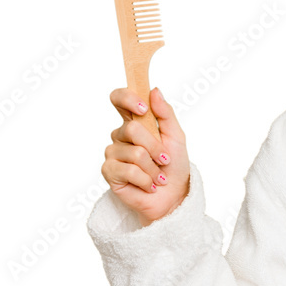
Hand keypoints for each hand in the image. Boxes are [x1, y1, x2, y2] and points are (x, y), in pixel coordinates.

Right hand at [101, 86, 191, 226]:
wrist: (173, 195)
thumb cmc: (174, 165)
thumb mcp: (176, 136)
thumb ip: (165, 113)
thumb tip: (154, 90)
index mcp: (135, 122)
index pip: (119, 99)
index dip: (127, 98)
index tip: (143, 108)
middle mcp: (120, 136)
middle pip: (131, 130)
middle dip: (155, 147)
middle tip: (164, 160)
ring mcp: (113, 153)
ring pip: (134, 153)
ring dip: (153, 168)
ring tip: (157, 176)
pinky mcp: (109, 172)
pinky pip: (128, 170)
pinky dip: (146, 180)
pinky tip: (149, 185)